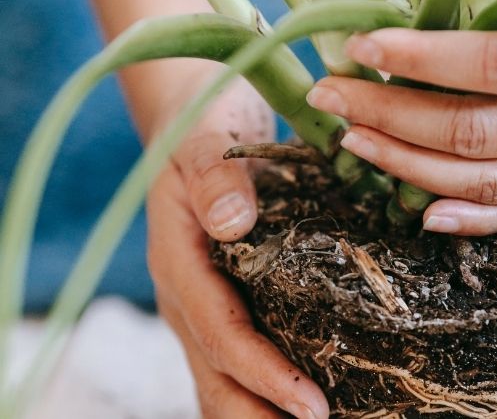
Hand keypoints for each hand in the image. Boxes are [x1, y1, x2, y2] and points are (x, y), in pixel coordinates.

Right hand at [146, 72, 327, 418]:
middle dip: (261, 412)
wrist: (193, 115)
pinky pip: (238, 352)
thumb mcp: (205, 137)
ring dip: (261, 408)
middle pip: (216, 375)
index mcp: (180, 260)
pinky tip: (308, 395)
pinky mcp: (224, 295)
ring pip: (223, 374)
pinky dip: (267, 383)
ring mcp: (203, 299)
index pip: (221, 332)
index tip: (309, 404)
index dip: (262, 373)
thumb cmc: (204, 123)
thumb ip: (217, 175)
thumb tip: (232, 222)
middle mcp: (188, 292)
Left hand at [307, 5, 496, 235]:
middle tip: (333, 97)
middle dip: (390, 116)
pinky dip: (471, 219)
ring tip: (354, 143)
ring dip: (409, 165)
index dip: (420, 58)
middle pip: (475, 132)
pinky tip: (421, 212)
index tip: (362, 45)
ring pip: (487, 181)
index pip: (493, 66)